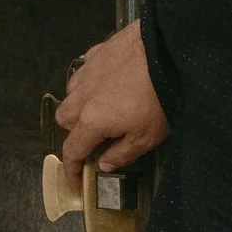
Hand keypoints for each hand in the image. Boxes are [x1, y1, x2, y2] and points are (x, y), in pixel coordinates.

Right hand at [55, 20, 169, 178]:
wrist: (168, 51)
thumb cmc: (159, 97)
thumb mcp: (147, 137)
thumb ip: (122, 154)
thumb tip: (104, 165)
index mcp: (91, 121)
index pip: (72, 150)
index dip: (71, 169)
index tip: (76, 180)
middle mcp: (82, 96)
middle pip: (63, 119)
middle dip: (73, 132)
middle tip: (93, 139)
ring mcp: (88, 71)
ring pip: (71, 93)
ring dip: (79, 105)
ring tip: (99, 108)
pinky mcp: (99, 51)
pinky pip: (85, 70)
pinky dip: (89, 81)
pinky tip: (106, 82)